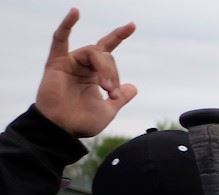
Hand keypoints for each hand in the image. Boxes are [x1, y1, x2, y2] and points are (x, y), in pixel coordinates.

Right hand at [35, 9, 137, 137]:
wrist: (63, 130)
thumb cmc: (81, 122)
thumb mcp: (108, 111)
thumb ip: (121, 98)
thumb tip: (133, 87)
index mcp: (94, 75)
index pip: (108, 52)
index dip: (119, 36)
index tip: (132, 25)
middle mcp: (83, 66)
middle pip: (105, 56)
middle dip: (114, 72)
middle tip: (113, 92)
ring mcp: (70, 63)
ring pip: (94, 52)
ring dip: (105, 68)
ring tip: (106, 87)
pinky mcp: (56, 63)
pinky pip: (59, 40)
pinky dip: (67, 25)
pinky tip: (75, 12)